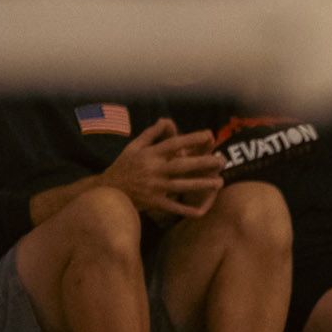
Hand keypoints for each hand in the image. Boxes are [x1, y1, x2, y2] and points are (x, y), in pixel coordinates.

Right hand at [100, 117, 224, 219]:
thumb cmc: (125, 165)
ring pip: (182, 185)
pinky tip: (203, 211)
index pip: (174, 143)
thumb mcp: (135, 146)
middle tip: (222, 161)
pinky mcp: (155, 202)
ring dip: (202, 184)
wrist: (110, 190)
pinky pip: (174, 207)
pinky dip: (187, 210)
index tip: (209, 135)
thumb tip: (167, 120)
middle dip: (203, 163)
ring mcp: (155, 187)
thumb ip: (152, 133)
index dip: (192, 138)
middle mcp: (154, 169)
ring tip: (220, 182)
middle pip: (182, 165)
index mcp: (150, 154)